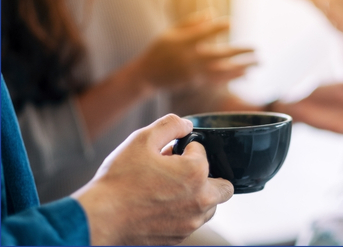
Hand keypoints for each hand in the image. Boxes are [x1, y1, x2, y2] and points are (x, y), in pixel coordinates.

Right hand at [72, 114, 233, 244]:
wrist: (100, 217)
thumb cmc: (120, 180)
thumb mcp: (142, 139)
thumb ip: (171, 125)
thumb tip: (186, 125)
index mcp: (196, 173)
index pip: (203, 152)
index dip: (185, 148)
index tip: (168, 154)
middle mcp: (200, 200)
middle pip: (223, 185)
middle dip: (207, 174)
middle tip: (181, 171)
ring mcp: (191, 222)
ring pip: (210, 206)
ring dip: (199, 194)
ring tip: (169, 188)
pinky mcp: (179, 237)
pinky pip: (193, 221)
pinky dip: (184, 212)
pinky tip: (161, 204)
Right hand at [132, 11, 255, 91]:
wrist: (148, 75)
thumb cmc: (160, 49)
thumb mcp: (171, 32)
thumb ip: (191, 23)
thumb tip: (212, 14)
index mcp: (183, 42)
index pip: (204, 33)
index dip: (219, 27)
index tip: (232, 22)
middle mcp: (190, 58)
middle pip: (221, 54)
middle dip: (241, 52)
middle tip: (257, 49)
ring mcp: (194, 72)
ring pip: (223, 70)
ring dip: (242, 67)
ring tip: (258, 63)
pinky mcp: (196, 82)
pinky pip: (218, 80)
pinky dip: (232, 77)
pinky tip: (245, 74)